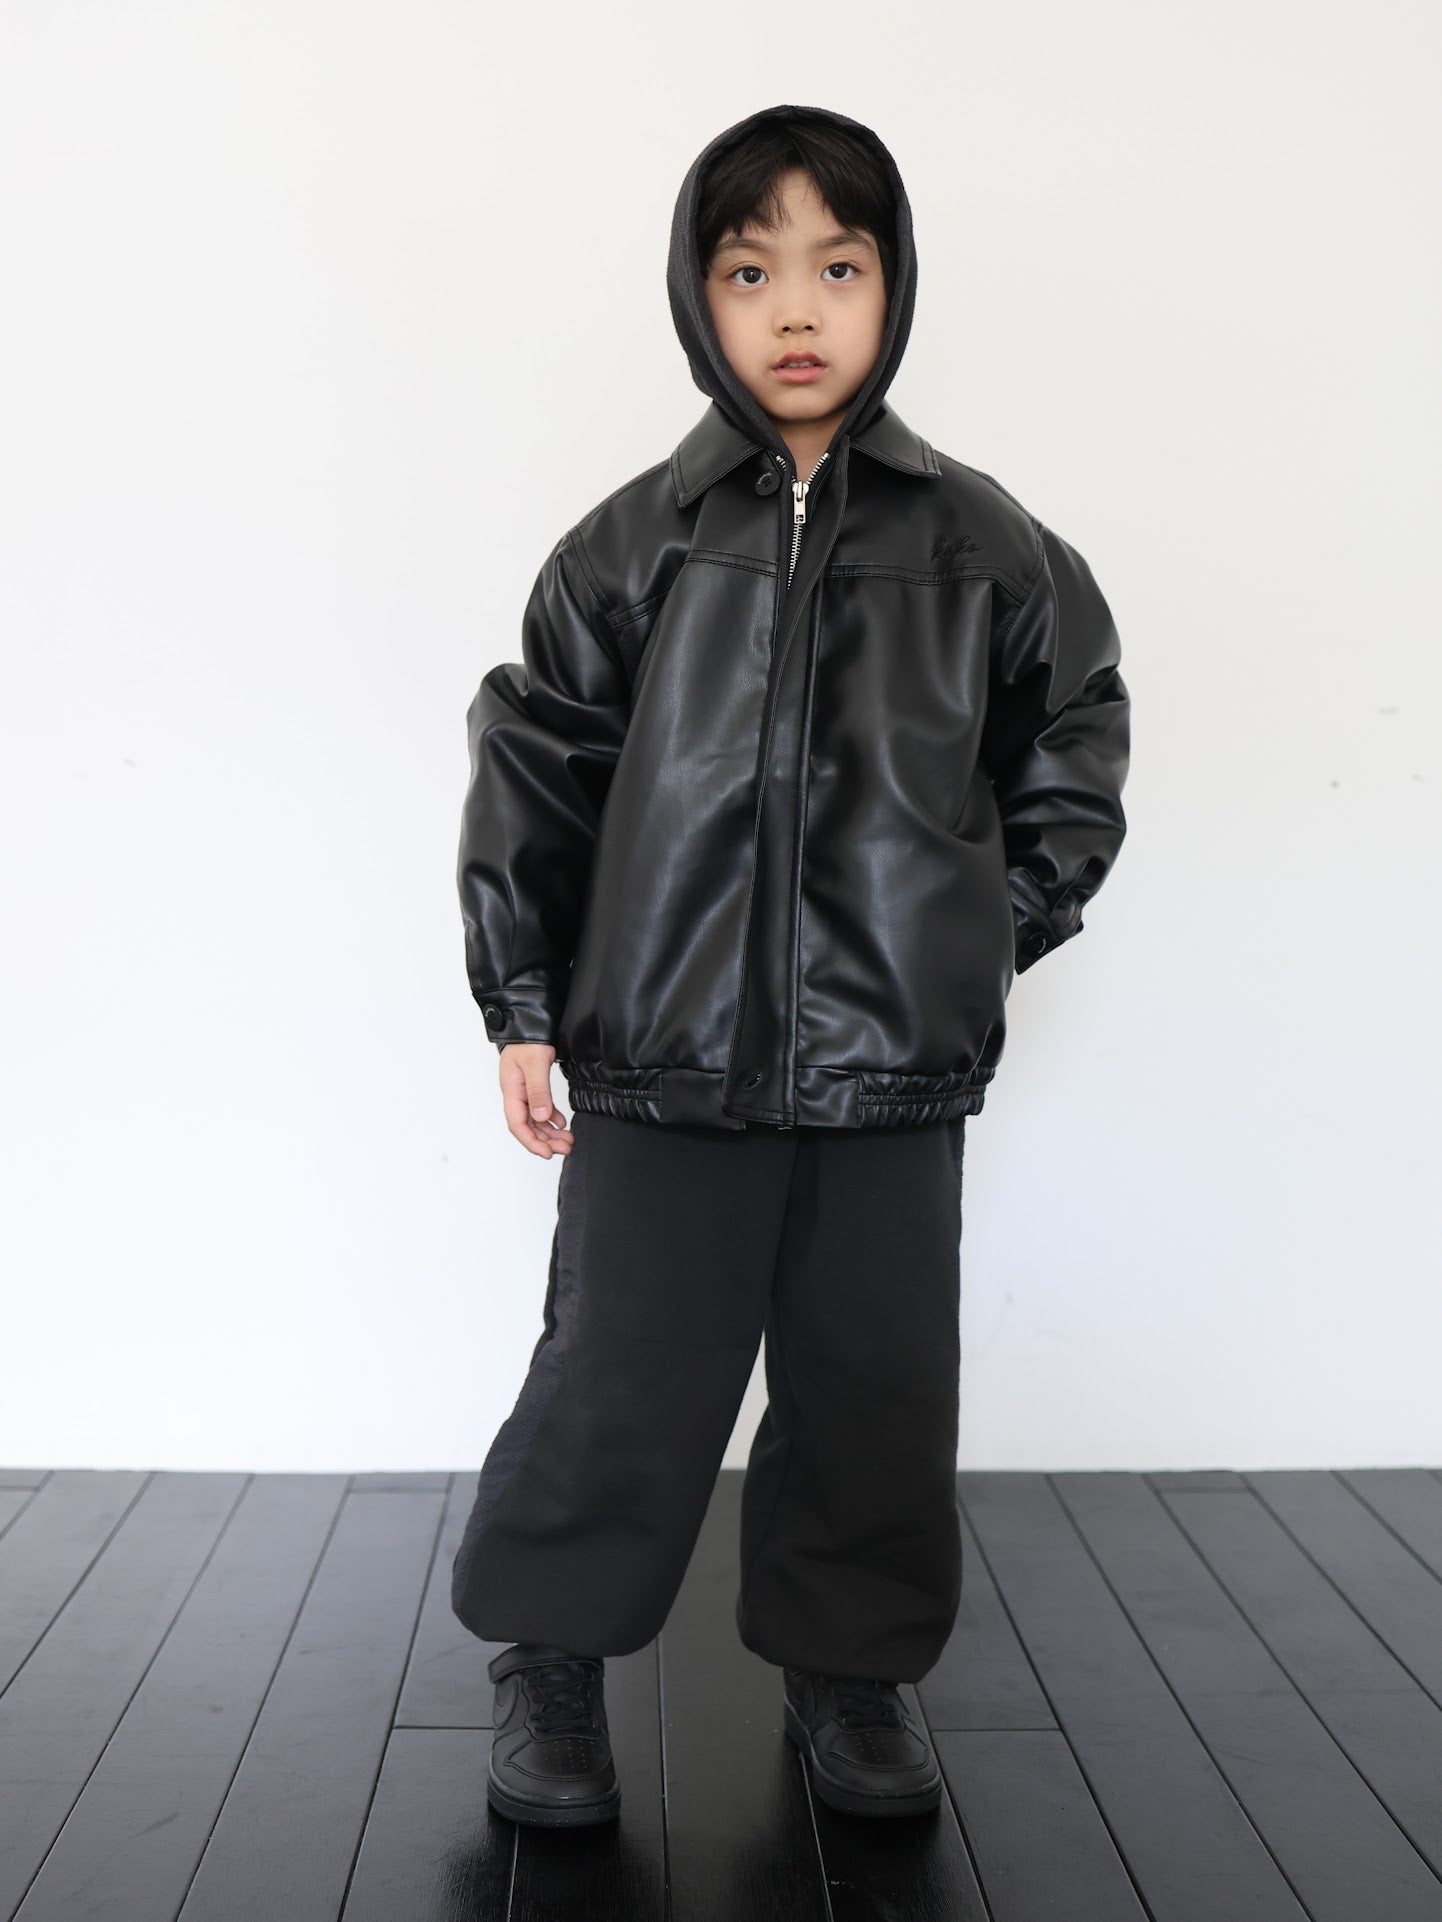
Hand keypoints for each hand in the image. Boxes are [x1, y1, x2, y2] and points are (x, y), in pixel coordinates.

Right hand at [498, 1043, 574, 1157]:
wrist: (529, 1024)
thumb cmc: (528, 1040)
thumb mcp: (535, 1064)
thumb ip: (538, 1091)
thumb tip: (541, 1117)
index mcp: (511, 1090)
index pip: (517, 1124)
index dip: (531, 1142)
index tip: (547, 1153)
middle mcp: (515, 1094)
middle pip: (527, 1126)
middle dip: (545, 1140)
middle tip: (565, 1147)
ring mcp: (523, 1091)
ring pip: (535, 1119)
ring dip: (549, 1132)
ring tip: (567, 1140)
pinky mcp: (532, 1087)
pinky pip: (540, 1108)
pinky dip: (551, 1118)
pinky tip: (561, 1123)